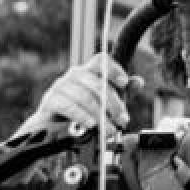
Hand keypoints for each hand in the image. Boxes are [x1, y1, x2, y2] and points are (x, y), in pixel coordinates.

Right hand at [17, 53, 135, 137]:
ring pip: (85, 96)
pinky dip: (82, 116)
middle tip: (122, 120)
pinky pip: (68, 105)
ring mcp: (61, 86)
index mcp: (88, 72)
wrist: (51, 129)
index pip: (101, 61)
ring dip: (100, 115)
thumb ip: (122, 92)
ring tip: (109, 129)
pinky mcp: (51, 100)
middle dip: (114, 103)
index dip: (114, 69)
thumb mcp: (105, 103)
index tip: (124, 83)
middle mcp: (74, 75)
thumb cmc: (81, 113)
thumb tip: (138, 82)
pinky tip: (90, 124)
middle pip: (97, 83)